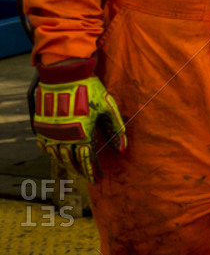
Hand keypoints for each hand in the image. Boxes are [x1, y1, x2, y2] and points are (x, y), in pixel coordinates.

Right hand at [29, 60, 126, 182]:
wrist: (65, 75)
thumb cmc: (90, 90)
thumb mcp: (109, 107)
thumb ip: (116, 129)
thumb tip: (123, 149)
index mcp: (83, 133)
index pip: (89, 160)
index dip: (94, 172)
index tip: (98, 180)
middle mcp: (65, 137)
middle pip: (73, 162)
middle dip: (82, 170)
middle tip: (89, 176)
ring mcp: (51, 133)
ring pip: (58, 157)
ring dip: (68, 164)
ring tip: (76, 167)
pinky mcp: (41, 127)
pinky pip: (44, 147)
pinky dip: (51, 154)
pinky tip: (58, 155)